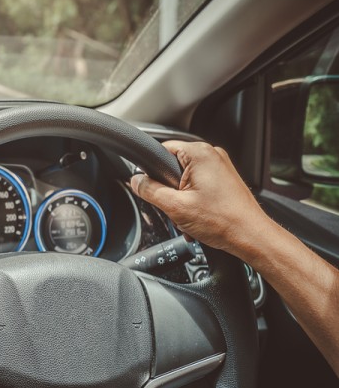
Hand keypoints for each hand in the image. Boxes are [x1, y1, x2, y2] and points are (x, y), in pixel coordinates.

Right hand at [130, 141, 269, 253]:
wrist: (252, 237)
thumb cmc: (224, 221)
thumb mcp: (175, 206)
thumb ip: (150, 190)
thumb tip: (136, 181)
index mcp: (200, 153)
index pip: (161, 150)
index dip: (151, 170)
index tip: (151, 187)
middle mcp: (211, 155)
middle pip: (172, 167)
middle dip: (169, 191)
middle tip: (175, 207)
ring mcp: (220, 167)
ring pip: (184, 179)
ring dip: (181, 199)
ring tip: (189, 216)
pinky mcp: (224, 180)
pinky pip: (198, 186)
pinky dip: (193, 201)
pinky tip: (197, 218)